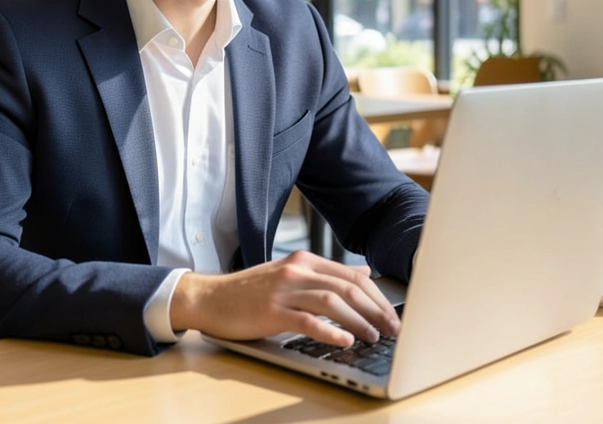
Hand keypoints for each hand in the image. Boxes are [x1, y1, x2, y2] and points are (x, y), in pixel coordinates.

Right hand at [169, 250, 400, 347]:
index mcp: (305, 261)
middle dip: (375, 309)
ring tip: (374, 336)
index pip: (352, 277)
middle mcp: (297, 271)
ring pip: (332, 301)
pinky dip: (330, 331)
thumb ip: (325, 275)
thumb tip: (364, 275)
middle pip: (347, 287)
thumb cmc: (250, 292)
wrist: (210, 298)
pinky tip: (344, 340)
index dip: (377, 296)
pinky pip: (307, 321)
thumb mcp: (291, 276)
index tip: (392, 314)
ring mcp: (284, 291)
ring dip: (359, 320)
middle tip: (392, 328)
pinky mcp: (272, 311)